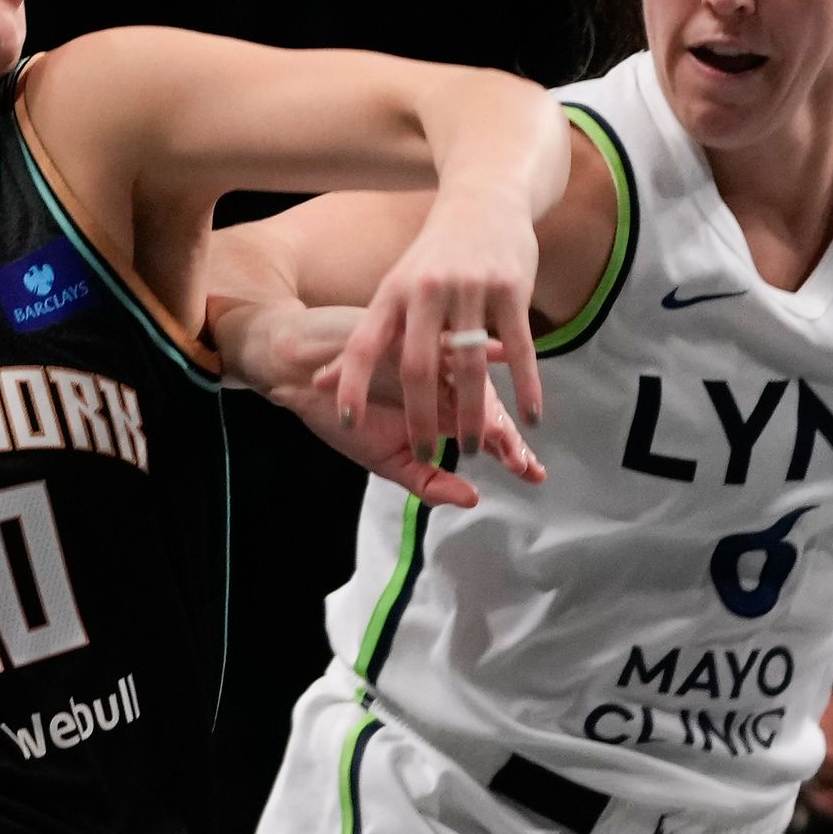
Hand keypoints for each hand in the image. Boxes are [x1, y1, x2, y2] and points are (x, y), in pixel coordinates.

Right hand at [238, 303, 532, 504]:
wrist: (299, 375)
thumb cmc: (339, 416)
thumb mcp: (386, 460)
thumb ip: (427, 481)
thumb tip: (472, 500)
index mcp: (440, 413)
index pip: (483, 432)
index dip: (510, 452)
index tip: (533, 473)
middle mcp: (444, 387)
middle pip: (487, 408)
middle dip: (509, 438)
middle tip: (528, 463)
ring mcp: (431, 361)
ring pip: (475, 381)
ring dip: (492, 407)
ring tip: (507, 434)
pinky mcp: (414, 333)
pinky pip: (450, 340)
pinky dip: (472, 348)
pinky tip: (498, 356)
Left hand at [325, 195, 545, 479]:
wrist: (485, 197)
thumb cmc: (434, 255)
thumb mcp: (394, 288)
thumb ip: (364, 338)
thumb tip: (320, 382)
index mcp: (393, 292)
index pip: (364, 344)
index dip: (352, 384)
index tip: (347, 423)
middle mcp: (429, 290)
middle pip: (420, 366)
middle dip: (421, 416)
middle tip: (428, 453)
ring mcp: (472, 288)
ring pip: (471, 366)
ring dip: (472, 414)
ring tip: (474, 447)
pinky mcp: (512, 288)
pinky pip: (521, 349)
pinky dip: (526, 386)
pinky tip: (531, 418)